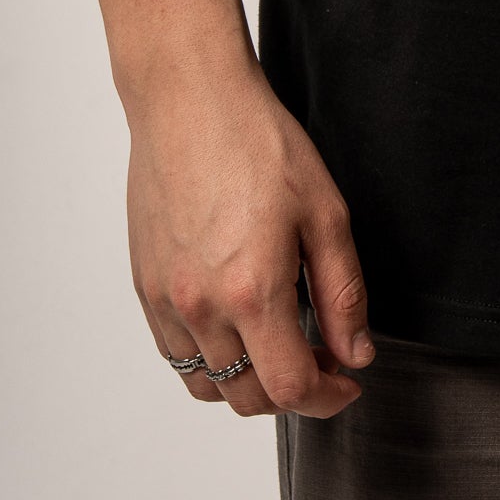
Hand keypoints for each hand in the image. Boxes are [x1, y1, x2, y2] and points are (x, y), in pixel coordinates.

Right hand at [125, 52, 373, 419]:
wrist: (190, 101)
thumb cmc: (259, 143)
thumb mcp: (325, 212)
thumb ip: (342, 293)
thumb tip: (355, 354)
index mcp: (252, 290)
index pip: (290, 388)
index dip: (327, 398)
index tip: (348, 383)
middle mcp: (201, 307)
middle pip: (248, 398)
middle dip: (293, 391)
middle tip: (324, 356)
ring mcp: (166, 301)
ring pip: (208, 386)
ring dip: (249, 382)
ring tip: (279, 342)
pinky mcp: (145, 288)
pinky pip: (176, 354)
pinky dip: (211, 360)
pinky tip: (237, 322)